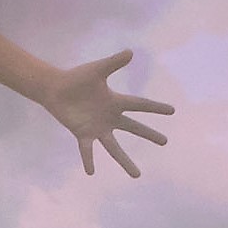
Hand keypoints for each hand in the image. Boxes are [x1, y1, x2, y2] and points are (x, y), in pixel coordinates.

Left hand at [45, 49, 173, 177]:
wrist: (55, 89)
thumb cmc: (77, 78)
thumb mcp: (97, 70)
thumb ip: (113, 63)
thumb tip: (130, 52)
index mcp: (115, 101)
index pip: (139, 104)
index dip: (155, 107)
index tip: (172, 111)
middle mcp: (110, 117)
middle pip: (133, 127)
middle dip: (149, 134)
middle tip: (165, 142)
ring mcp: (97, 128)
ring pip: (114, 148)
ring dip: (125, 161)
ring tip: (137, 175)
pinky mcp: (83, 134)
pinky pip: (87, 150)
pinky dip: (88, 160)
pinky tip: (91, 172)